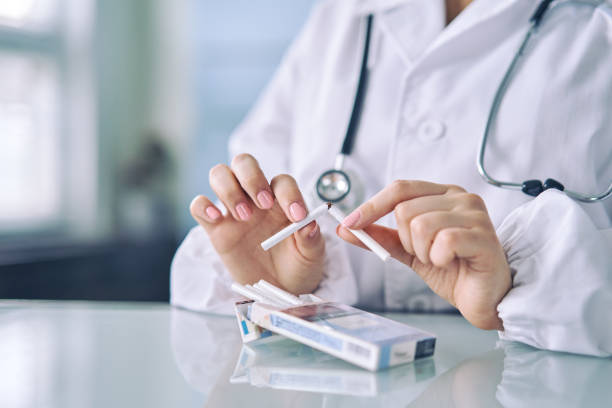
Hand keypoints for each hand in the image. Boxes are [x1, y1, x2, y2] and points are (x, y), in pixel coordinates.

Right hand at [190, 154, 324, 294]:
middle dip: (252, 178)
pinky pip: (198, 205)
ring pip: (219, 174)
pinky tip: (216, 218)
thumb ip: (311, 238)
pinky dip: (203, 206)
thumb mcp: (311, 255)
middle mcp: (255, 197)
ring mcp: (233, 209)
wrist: (278, 288)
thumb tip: (309, 224)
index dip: (289, 194)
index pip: (282, 182)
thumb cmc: (297, 265)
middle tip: (263, 204)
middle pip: (244, 163)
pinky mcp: (215, 227)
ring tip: (243, 216)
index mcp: (282, 200)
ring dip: (229, 189)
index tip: (297, 217)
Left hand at [337, 180, 510, 329]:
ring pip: (420, 225)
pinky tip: (451, 262)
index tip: (349, 223)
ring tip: (440, 259)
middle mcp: (461, 197)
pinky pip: (443, 241)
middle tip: (426, 254)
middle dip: (406, 240)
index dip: (371, 206)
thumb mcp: (409, 251)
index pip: (400, 188)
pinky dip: (438, 258)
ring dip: (422, 251)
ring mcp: (475, 215)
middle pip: (405, 209)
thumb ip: (380, 237)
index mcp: (443, 194)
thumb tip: (346, 228)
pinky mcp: (484, 237)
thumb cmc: (453, 270)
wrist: (483, 299)